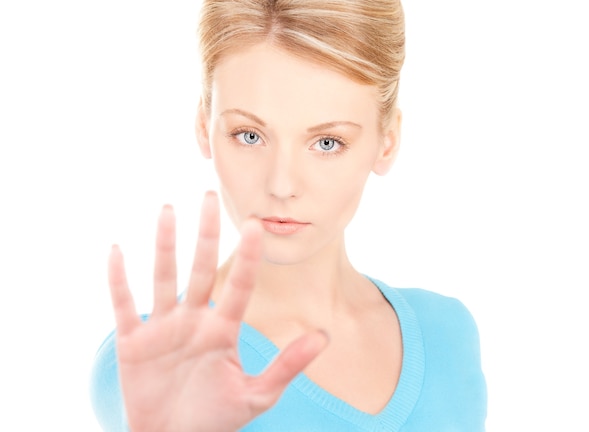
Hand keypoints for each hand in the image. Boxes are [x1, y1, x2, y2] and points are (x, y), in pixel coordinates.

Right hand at [108, 192, 327, 431]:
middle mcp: (194, 320)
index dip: (248, 257)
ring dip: (165, 244)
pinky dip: (119, 280)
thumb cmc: (215, 418)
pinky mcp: (132, 341)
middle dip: (207, 234)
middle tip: (210, 196)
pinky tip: (117, 250)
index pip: (239, 285)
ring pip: (164, 277)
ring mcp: (163, 328)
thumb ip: (287, 365)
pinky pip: (124, 304)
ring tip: (168, 210)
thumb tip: (324, 336)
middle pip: (201, 268)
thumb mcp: (257, 396)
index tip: (256, 225)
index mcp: (223, 330)